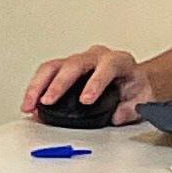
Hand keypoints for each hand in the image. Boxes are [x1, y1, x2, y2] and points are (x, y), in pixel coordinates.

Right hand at [23, 44, 147, 121]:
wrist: (132, 82)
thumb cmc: (135, 88)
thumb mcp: (142, 100)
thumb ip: (131, 108)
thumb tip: (117, 115)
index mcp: (119, 61)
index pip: (106, 67)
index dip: (95, 83)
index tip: (85, 100)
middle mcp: (96, 57)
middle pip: (73, 64)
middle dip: (58, 84)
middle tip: (47, 101)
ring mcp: (78, 61)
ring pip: (53, 66)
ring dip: (38, 86)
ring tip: (29, 104)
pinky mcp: (63, 69)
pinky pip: (45, 73)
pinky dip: (35, 89)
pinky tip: (29, 103)